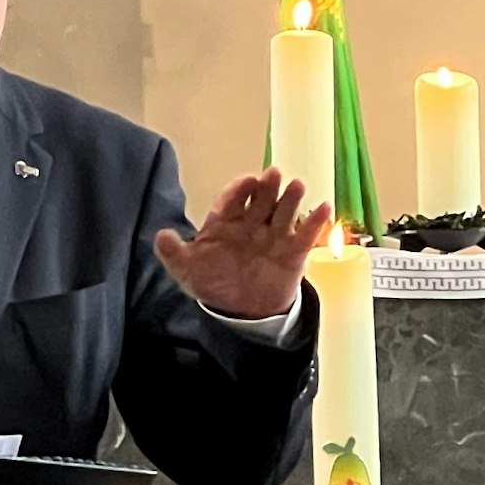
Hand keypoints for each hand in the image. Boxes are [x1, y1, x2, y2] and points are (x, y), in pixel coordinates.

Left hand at [153, 168, 332, 319]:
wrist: (241, 311)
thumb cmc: (215, 282)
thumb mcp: (187, 271)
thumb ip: (174, 254)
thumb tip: (159, 236)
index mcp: (226, 222)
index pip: (233, 200)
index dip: (240, 190)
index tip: (247, 182)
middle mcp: (252, 224)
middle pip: (261, 201)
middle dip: (267, 188)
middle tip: (273, 174)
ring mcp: (274, 236)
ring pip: (283, 213)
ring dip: (291, 199)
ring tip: (297, 185)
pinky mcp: (293, 252)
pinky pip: (305, 235)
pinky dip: (316, 221)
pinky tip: (324, 206)